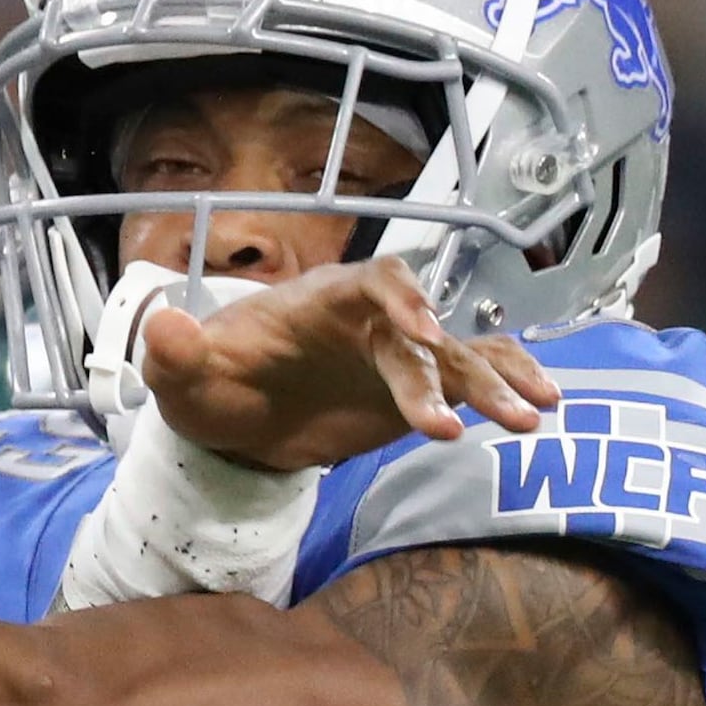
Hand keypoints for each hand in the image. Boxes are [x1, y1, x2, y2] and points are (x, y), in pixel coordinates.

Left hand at [139, 265, 556, 470]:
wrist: (240, 417)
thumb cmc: (214, 384)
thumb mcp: (183, 378)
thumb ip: (175, 354)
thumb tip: (162, 325)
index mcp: (323, 300)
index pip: (371, 282)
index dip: (403, 301)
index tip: (426, 334)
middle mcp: (373, 318)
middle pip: (424, 333)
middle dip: (446, 374)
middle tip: (460, 423)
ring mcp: (402, 352)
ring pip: (463, 355)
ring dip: (498, 383)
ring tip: (534, 417)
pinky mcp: (422, 386)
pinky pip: (476, 375)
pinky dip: (510, 384)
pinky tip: (543, 407)